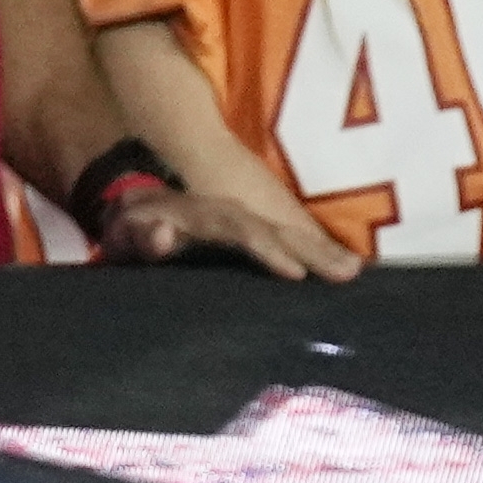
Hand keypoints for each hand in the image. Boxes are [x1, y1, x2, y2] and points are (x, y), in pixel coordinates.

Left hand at [98, 186, 365, 280]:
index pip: (239, 229)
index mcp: (200, 215)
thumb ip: (142, 237)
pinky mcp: (252, 228)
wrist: (136, 207)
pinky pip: (289, 237)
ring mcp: (243, 219)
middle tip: (347, 274)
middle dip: (310, 250)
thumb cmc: (133, 234)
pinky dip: (317, 249)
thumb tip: (164, 234)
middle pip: (274, 229)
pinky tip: (349, 268)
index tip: (295, 273)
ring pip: (285, 231)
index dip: (266, 250)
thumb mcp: (128, 236)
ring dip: (319, 250)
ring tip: (353, 272)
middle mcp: (228, 214)